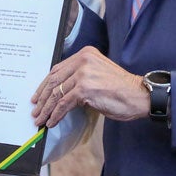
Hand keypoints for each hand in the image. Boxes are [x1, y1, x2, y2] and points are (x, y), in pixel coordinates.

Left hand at [31, 47, 149, 127]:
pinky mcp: (85, 89)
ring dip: (47, 109)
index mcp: (86, 54)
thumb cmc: (121, 89)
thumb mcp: (98, 74)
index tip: (38, 96)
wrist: (139, 95)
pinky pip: (64, 104)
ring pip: (57, 93)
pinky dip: (56, 114)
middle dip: (43, 98)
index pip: (58, 69)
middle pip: (54, 80)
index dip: (45, 85)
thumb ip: (80, 76)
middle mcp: (83, 60)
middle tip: (36, 110)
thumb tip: (60, 92)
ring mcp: (83, 74)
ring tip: (40, 119)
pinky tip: (52, 121)